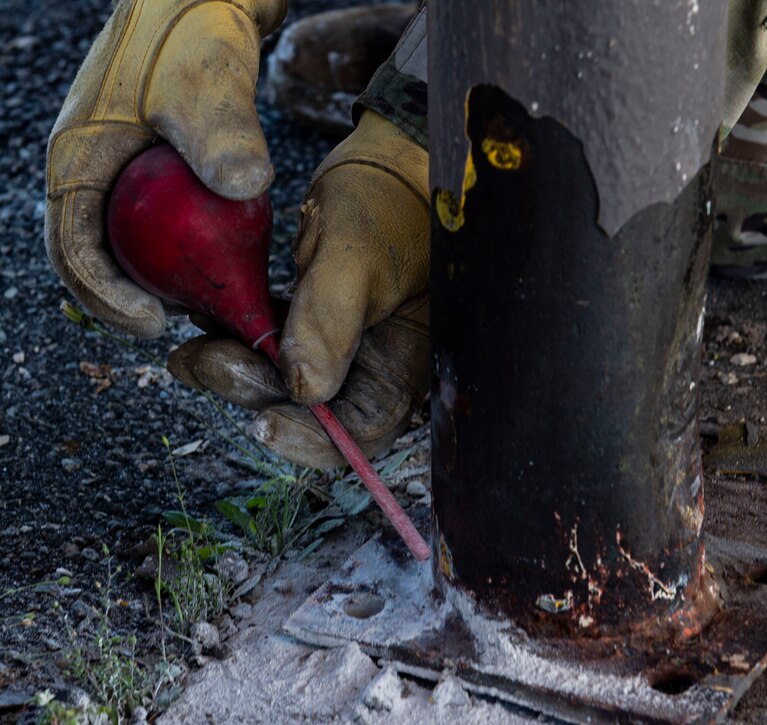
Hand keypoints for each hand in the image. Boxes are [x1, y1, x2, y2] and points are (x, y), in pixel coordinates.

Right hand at [46, 0, 285, 337]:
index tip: (155, 323)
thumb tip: (245, 185)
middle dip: (131, 305)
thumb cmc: (194, 32)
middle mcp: (91, 175)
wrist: (202, 2)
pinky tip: (229, 271)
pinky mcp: (150, 177)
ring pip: (129, 251)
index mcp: (77, 160)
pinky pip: (161, 232)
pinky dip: (187, 257)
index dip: (105, 297)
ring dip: (162, 286)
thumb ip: (224, 132)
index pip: (72, 249)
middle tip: (188, 329)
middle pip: (96, 262)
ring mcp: (119, 178)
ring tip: (211, 309)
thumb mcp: (207, 81)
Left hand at [168, 112, 430, 467]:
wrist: (389, 161)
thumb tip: (304, 390)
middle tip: (205, 358)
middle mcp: (376, 365)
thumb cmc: (388, 201)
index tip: (259, 421)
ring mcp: (346, 346)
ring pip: (283, 381)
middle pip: (311, 412)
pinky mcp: (318, 324)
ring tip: (196, 338)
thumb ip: (330, 321)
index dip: (309, 439)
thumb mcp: (357, 256)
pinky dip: (241, 337)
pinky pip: (276, 347)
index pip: (360, 432)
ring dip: (237, 365)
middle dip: (254, 390)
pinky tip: (209, 317)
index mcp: (404, 363)